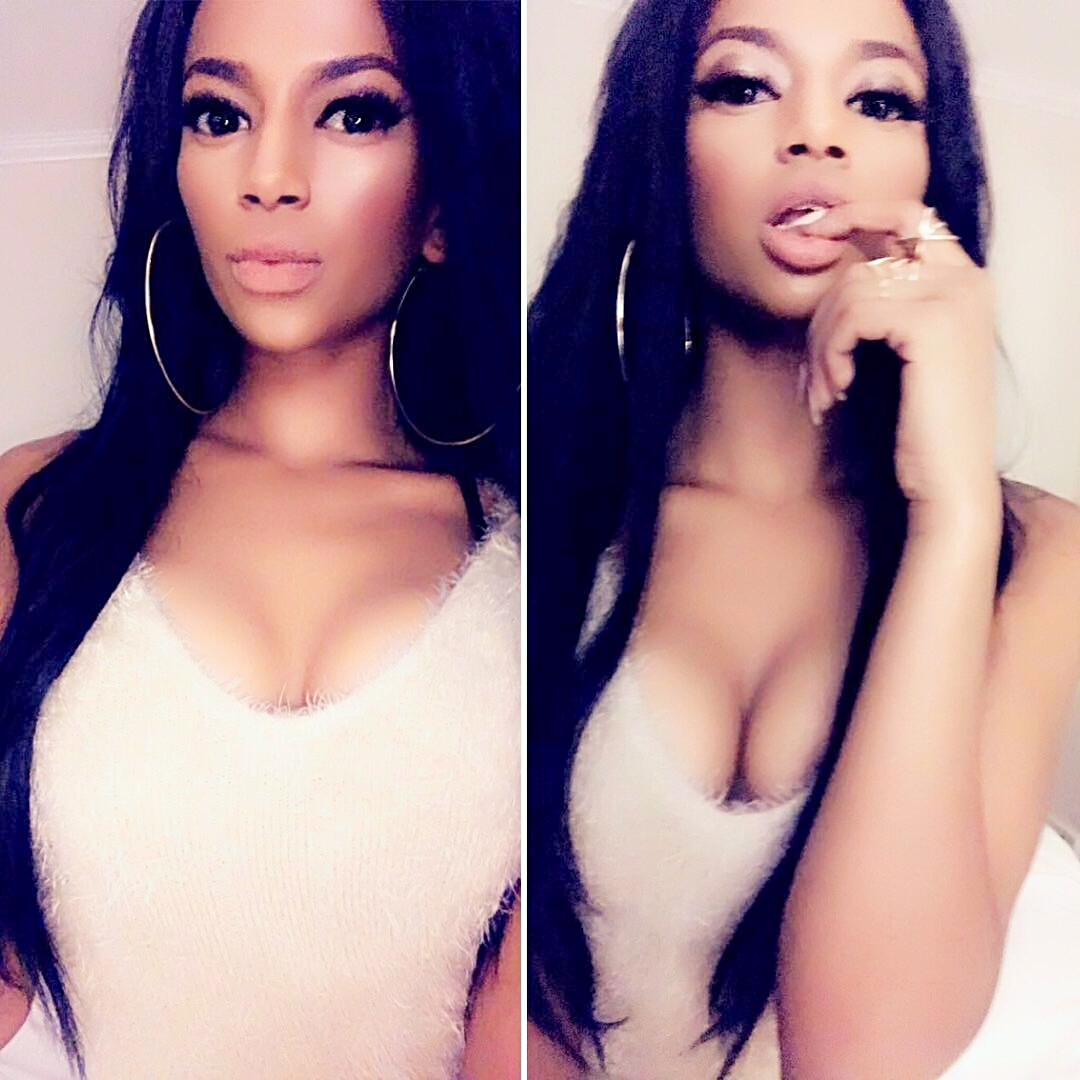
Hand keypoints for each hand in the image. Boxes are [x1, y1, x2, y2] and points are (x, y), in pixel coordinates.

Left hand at [802, 200, 999, 514]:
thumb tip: (822, 260)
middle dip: (822, 322)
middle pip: (862, 266)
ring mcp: (953, 297)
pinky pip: (851, 317)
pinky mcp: (931, 324)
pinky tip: (838, 392)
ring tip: (824, 392)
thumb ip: (879, 305)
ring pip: (848, 293)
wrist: (946, 480)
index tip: (811, 232)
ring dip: (820, 349)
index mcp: (965, 281)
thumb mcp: (897, 353)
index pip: (908, 214)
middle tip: (814, 377)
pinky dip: (830, 356)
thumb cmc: (917, 425)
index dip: (855, 214)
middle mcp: (967, 279)